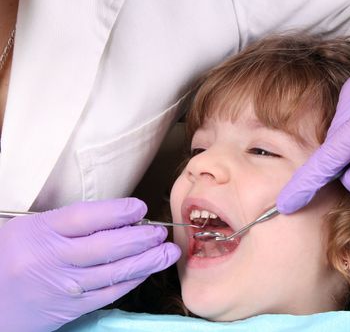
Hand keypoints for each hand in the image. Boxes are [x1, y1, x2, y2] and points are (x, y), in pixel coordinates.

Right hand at [0, 198, 180, 331]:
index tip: (139, 207)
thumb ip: (68, 221)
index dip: (118, 211)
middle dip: (141, 237)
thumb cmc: (10, 257)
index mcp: (40, 233)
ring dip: (147, 261)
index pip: (86, 218)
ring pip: (114, 272)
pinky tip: (147, 270)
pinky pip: (109, 294)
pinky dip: (132, 281)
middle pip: (107, 246)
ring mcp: (64, 287)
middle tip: (160, 230)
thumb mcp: (30, 228)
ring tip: (168, 251)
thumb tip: (115, 215)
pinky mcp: (71, 308)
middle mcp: (53, 260)